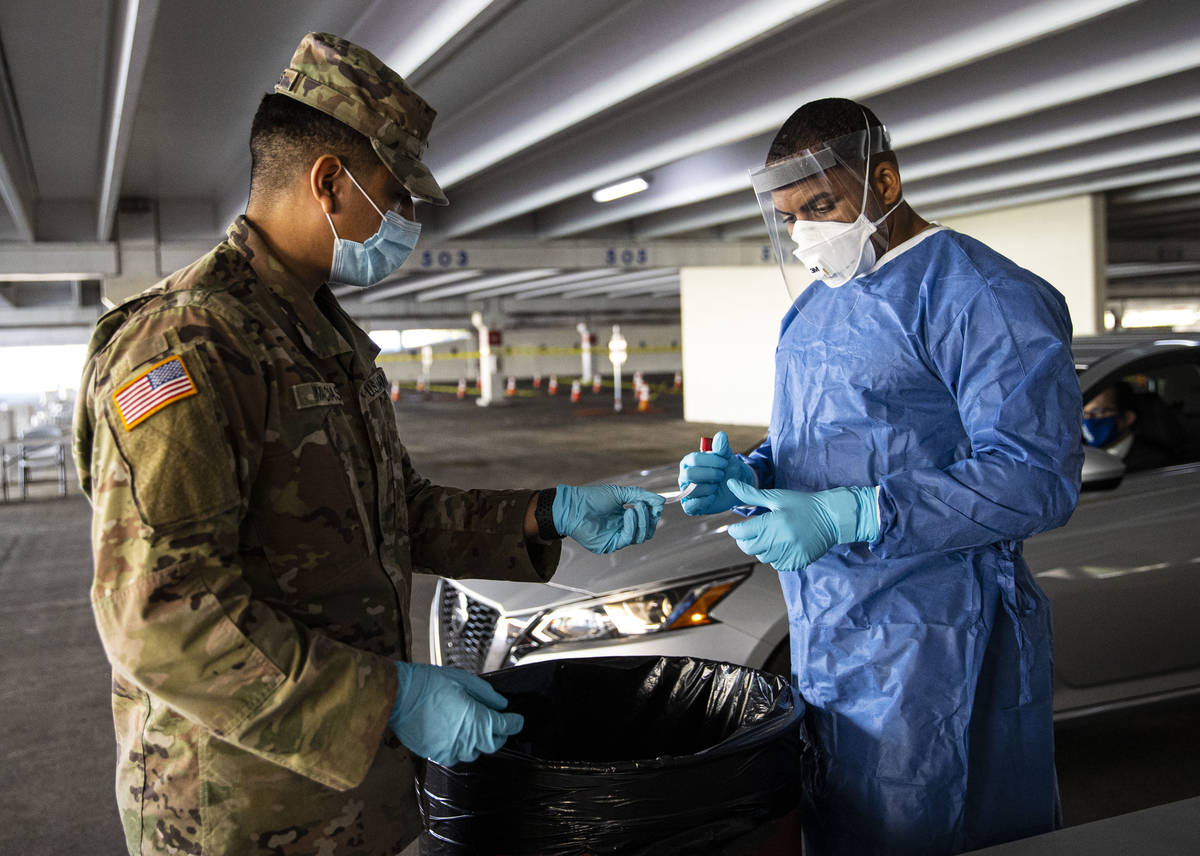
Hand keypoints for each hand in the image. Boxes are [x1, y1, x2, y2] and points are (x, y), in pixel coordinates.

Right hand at [388, 662, 523, 766]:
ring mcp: (450, 750)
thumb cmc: (430, 684)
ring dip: (478, 741)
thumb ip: (486, 695)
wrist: (399, 696)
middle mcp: (466, 740)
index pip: (505, 728)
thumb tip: (501, 705)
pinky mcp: (435, 754)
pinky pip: (455, 756)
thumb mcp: (463, 680)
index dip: (514, 723)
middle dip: (498, 734)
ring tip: (472, 726)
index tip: (517, 720)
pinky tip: (455, 734)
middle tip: (497, 723)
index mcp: (476, 720)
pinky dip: (460, 747)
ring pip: (474, 752)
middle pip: (492, 744)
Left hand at [552, 484, 664, 552]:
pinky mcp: (610, 545)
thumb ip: (641, 496)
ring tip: (635, 507)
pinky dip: (631, 525)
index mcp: (625, 518)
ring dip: (641, 520)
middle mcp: (622, 529)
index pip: (647, 521)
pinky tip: (628, 513)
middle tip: (645, 505)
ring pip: (641, 537)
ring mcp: (617, 538)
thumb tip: (661, 500)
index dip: (654, 514)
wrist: (573, 505)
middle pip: (647, 531)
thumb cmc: (592, 498)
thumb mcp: (620, 493)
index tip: (657, 504)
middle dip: (650, 518)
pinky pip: (628, 538)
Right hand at [677, 431, 755, 514]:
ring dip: (711, 487)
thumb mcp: (727, 457)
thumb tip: (720, 435)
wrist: (736, 486)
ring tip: (718, 485)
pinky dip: (704, 501)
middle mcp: (684, 475)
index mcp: (689, 461)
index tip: (724, 462)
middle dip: (710, 475)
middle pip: (689, 475)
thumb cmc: (727, 469)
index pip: (693, 459)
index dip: (711, 461)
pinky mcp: (691, 506)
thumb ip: (722, 447)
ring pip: (692, 490)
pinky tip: (713, 496)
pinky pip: (691, 505)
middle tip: (722, 475)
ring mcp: (686, 491)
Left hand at [724, 480, 878, 572]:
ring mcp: (789, 554)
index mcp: (772, 523)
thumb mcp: (776, 497)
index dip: (736, 530)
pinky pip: (777, 564)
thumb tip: (730, 483)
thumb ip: (751, 494)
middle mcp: (779, 541)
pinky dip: (776, 556)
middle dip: (746, 540)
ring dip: (762, 548)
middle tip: (753, 532)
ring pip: (762, 557)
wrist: (831, 517)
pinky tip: (784, 544)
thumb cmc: (802, 504)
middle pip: (748, 548)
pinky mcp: (797, 563)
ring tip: (773, 536)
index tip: (737, 527)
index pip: (741, 533)